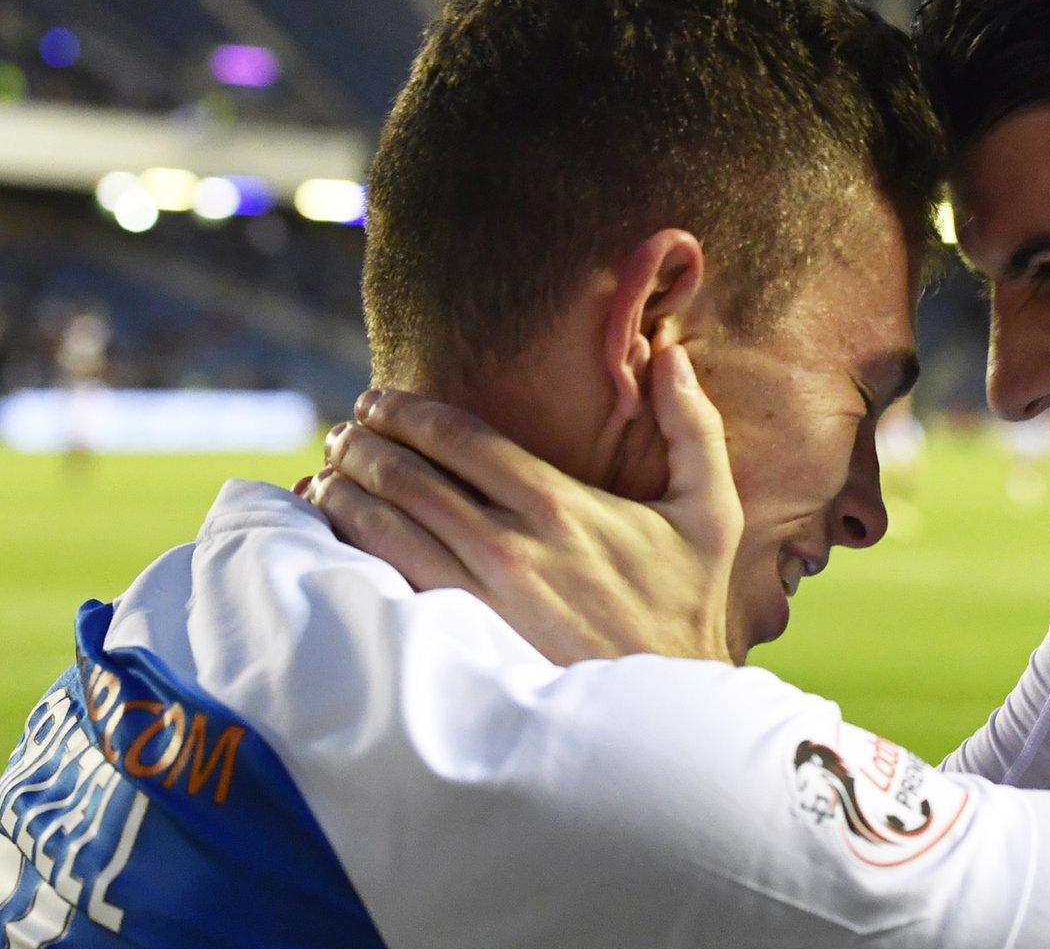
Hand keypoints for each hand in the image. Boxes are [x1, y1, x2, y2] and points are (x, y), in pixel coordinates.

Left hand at [305, 345, 742, 664]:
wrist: (667, 707)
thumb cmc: (688, 603)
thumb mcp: (712, 511)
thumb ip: (694, 426)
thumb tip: (671, 352)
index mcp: (559, 502)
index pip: (456, 437)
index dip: (406, 410)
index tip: (377, 398)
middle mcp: (510, 544)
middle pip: (407, 475)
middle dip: (362, 443)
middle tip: (342, 431)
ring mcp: (478, 596)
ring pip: (384, 527)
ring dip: (343, 491)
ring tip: (327, 473)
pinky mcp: (461, 638)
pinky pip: (385, 582)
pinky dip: (347, 550)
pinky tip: (332, 533)